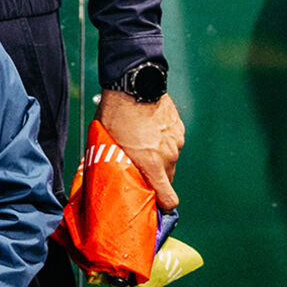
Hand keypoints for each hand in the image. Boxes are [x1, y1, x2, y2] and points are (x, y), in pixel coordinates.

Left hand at [95, 89, 184, 209]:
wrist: (133, 82)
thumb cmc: (115, 112)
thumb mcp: (108, 142)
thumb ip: (115, 162)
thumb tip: (108, 174)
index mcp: (151, 164)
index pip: (169, 198)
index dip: (163, 205)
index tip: (155, 204)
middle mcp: (168, 155)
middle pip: (167, 178)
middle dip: (155, 176)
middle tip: (138, 166)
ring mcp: (176, 141)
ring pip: (169, 159)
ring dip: (158, 157)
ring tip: (141, 142)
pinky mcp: (178, 128)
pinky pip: (172, 143)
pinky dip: (163, 141)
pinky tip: (148, 129)